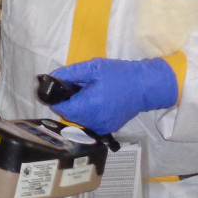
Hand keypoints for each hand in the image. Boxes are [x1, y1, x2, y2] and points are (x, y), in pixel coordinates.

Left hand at [47, 56, 178, 134]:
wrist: (145, 87)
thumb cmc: (119, 75)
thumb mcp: (93, 67)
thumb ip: (69, 73)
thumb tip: (51, 77)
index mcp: (87, 106)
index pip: (59, 108)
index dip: (56, 97)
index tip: (61, 87)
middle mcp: (92, 121)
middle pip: (68, 114)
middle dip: (69, 101)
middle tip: (78, 87)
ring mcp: (100, 127)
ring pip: (78, 119)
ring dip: (79, 108)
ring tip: (89, 93)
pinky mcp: (107, 129)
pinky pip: (90, 122)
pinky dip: (89, 113)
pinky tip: (98, 102)